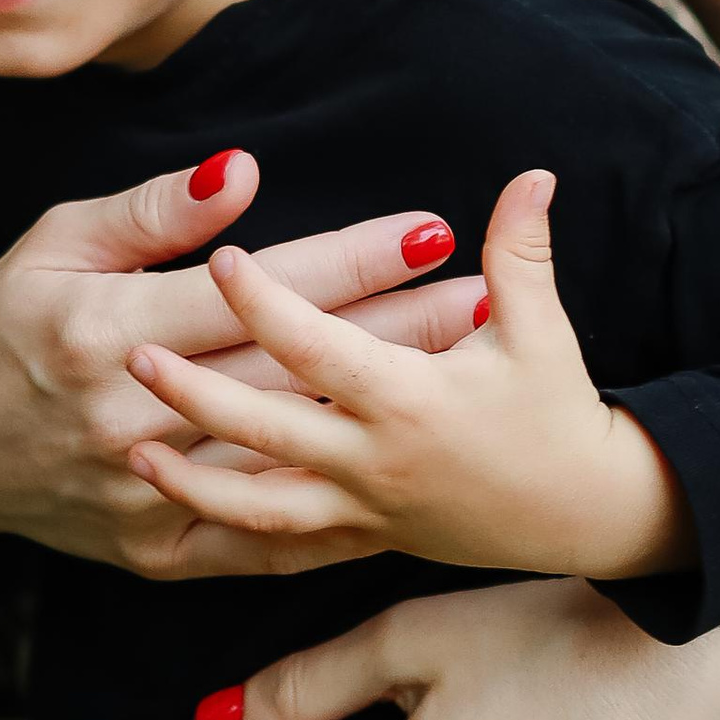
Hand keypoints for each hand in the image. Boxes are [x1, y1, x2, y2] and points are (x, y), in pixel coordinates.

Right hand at [0, 151, 484, 574]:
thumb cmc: (4, 324)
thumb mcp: (58, 243)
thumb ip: (154, 214)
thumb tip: (242, 172)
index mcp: (106, 332)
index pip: (257, 291)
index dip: (349, 259)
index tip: (429, 228)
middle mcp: (129, 419)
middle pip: (291, 371)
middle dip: (397, 332)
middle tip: (485, 300)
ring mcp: (144, 495)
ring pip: (290, 455)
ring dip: (382, 415)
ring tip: (467, 379)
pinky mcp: (153, 551)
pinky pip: (262, 541)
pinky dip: (336, 516)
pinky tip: (408, 486)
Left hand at [123, 171, 689, 580]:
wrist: (585, 514)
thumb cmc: (558, 413)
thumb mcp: (542, 330)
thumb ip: (521, 251)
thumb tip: (531, 174)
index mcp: (409, 402)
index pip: (317, 347)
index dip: (267, 300)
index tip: (223, 258)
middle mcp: (376, 461)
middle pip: (264, 429)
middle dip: (195, 393)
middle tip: (134, 354)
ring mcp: (364, 509)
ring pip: (259, 505)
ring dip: (193, 480)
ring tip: (136, 447)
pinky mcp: (364, 538)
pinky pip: (282, 545)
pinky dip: (231, 529)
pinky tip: (188, 503)